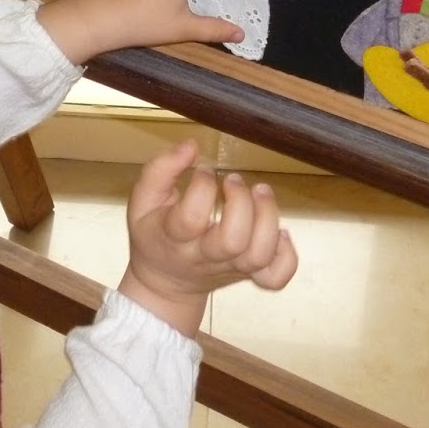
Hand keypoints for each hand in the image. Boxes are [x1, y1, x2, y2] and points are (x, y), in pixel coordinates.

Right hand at [117, 140, 297, 336]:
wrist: (165, 282)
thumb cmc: (155, 234)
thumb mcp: (142, 200)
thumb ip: (160, 170)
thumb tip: (191, 146)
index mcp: (173, 239)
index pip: (191, 218)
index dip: (202, 187)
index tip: (203, 171)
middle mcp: (204, 257)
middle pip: (233, 241)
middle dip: (240, 203)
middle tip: (234, 181)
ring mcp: (230, 269)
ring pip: (258, 256)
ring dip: (267, 219)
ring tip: (260, 192)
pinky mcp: (249, 276)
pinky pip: (275, 277)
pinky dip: (286, 255)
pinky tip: (279, 232)